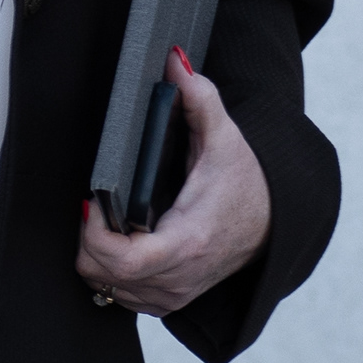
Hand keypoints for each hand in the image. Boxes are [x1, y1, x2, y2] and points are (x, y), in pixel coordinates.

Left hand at [76, 52, 271, 314]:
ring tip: (105, 220)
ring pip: (106, 287)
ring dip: (96, 255)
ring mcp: (172, 294)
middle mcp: (179, 276)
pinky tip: (119, 242)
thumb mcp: (225, 138)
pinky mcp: (168, 301)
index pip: (123, 259)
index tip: (91, 199)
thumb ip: (199, 98)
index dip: (94, 233)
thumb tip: (175, 61)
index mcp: (188, 240)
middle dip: (87, 238)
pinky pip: (120, 295)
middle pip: (104, 273)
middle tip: (93, 203)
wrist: (274, 223)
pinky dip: (110, 271)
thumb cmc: (247, 185)